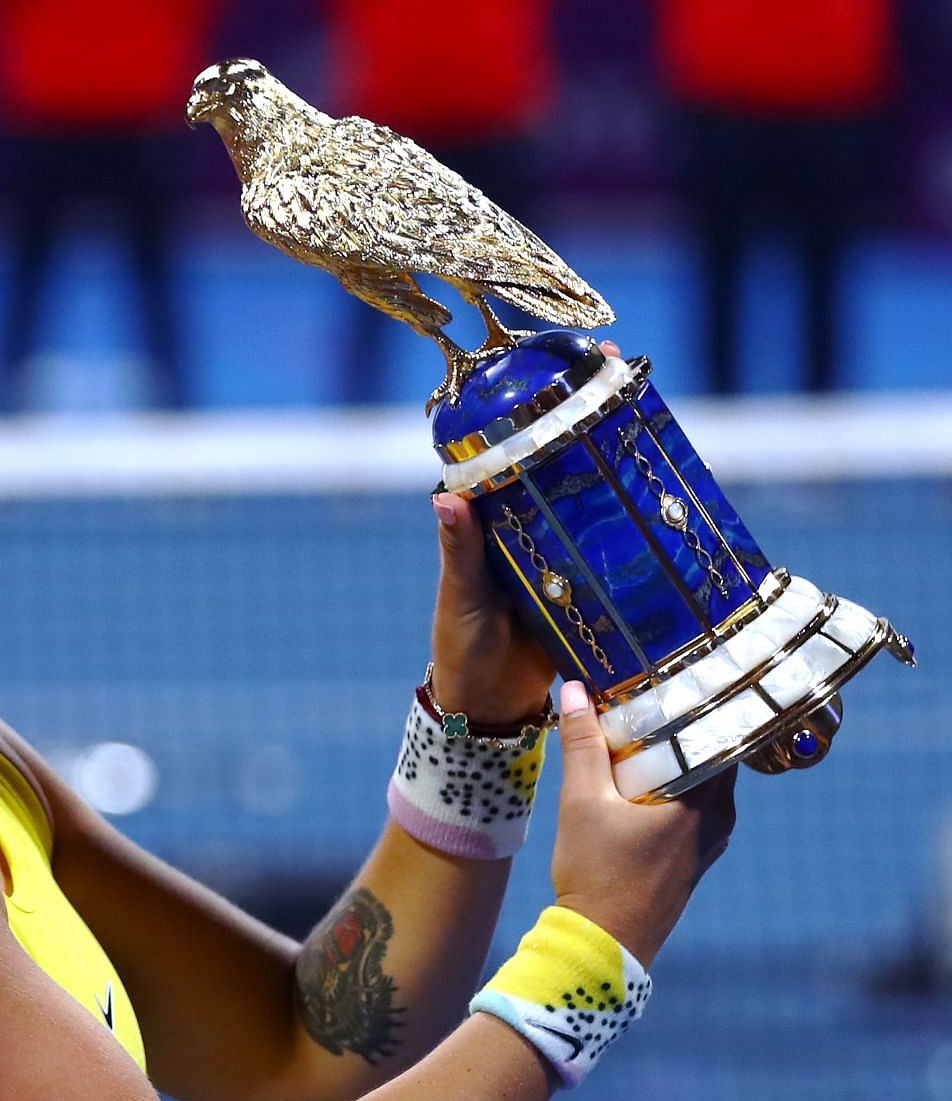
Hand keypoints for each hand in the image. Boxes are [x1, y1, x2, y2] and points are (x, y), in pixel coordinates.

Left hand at [428, 340, 621, 725]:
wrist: (491, 708)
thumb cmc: (462, 646)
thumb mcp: (462, 595)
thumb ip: (461, 552)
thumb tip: (445, 497)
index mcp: (496, 524)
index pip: (515, 456)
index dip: (536, 413)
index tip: (561, 368)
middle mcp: (533, 532)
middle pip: (565, 471)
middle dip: (591, 429)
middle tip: (621, 383)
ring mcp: (567, 558)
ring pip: (598, 506)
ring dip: (624, 474)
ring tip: (657, 430)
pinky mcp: (596, 590)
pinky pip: (621, 553)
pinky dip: (645, 531)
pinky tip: (678, 508)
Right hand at [547, 681, 736, 964]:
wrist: (604, 944)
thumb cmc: (596, 874)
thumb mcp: (582, 802)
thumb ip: (583, 745)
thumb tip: (576, 689)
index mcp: (703, 799)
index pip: (718, 731)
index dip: (698, 699)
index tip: (674, 671)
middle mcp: (720, 816)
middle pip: (710, 752)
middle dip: (679, 726)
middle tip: (647, 693)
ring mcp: (711, 839)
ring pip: (701, 780)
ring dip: (673, 757)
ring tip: (637, 731)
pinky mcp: (696, 856)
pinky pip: (693, 805)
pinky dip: (672, 785)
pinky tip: (637, 778)